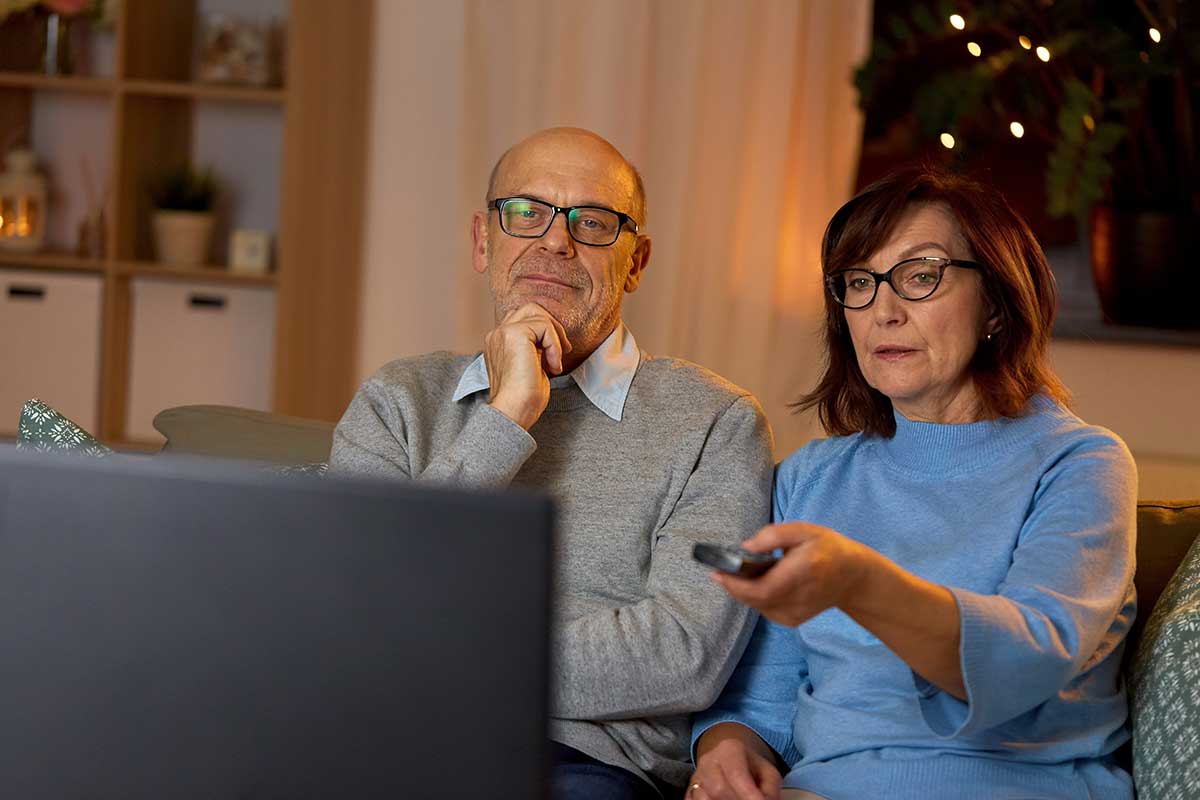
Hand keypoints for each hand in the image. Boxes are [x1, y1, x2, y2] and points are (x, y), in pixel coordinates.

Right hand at [484, 303, 571, 429]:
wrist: (514, 411)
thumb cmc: (524, 397)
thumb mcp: (531, 365)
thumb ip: (535, 348)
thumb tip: (553, 337)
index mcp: (498, 341)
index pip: (524, 319)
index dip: (545, 332)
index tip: (555, 355)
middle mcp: (497, 334)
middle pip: (531, 309)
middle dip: (552, 327)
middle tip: (563, 351)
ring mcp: (503, 332)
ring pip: (539, 314)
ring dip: (555, 337)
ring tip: (556, 362)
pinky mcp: (514, 334)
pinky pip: (545, 326)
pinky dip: (555, 345)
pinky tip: (553, 366)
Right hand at [689, 722, 782, 799]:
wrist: (726, 753)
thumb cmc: (748, 764)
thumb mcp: (767, 771)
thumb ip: (770, 790)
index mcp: (729, 750)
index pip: (736, 774)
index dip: (748, 794)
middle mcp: (708, 761)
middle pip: (718, 789)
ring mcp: (696, 777)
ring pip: (702, 797)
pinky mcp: (689, 791)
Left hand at [714, 522, 874, 626]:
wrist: (852, 577)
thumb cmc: (827, 548)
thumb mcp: (804, 530)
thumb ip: (773, 535)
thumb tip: (744, 547)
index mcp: (803, 571)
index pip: (762, 588)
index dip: (735, 584)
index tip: (717, 571)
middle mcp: (800, 597)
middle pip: (755, 599)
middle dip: (733, 585)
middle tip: (720, 569)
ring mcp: (797, 613)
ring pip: (757, 605)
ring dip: (744, 590)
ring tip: (740, 573)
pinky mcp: (793, 620)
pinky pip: (764, 609)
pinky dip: (756, 597)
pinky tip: (761, 583)